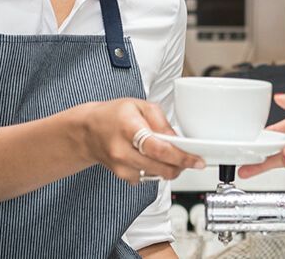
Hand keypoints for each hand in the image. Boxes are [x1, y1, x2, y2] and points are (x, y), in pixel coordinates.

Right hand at [75, 98, 203, 183]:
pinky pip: (148, 179)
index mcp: (129, 128)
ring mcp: (121, 166)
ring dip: (169, 168)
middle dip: (180, 165)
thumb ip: (162, 122)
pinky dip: (155, 171)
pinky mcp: (122, 176)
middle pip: (160, 167)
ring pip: (157, 176)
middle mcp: (122, 150)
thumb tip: (178, 140)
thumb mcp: (139, 106)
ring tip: (168, 155)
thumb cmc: (113, 115)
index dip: (181, 156)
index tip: (197, 160)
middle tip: (190, 160)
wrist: (87, 131)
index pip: (159, 148)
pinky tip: (151, 159)